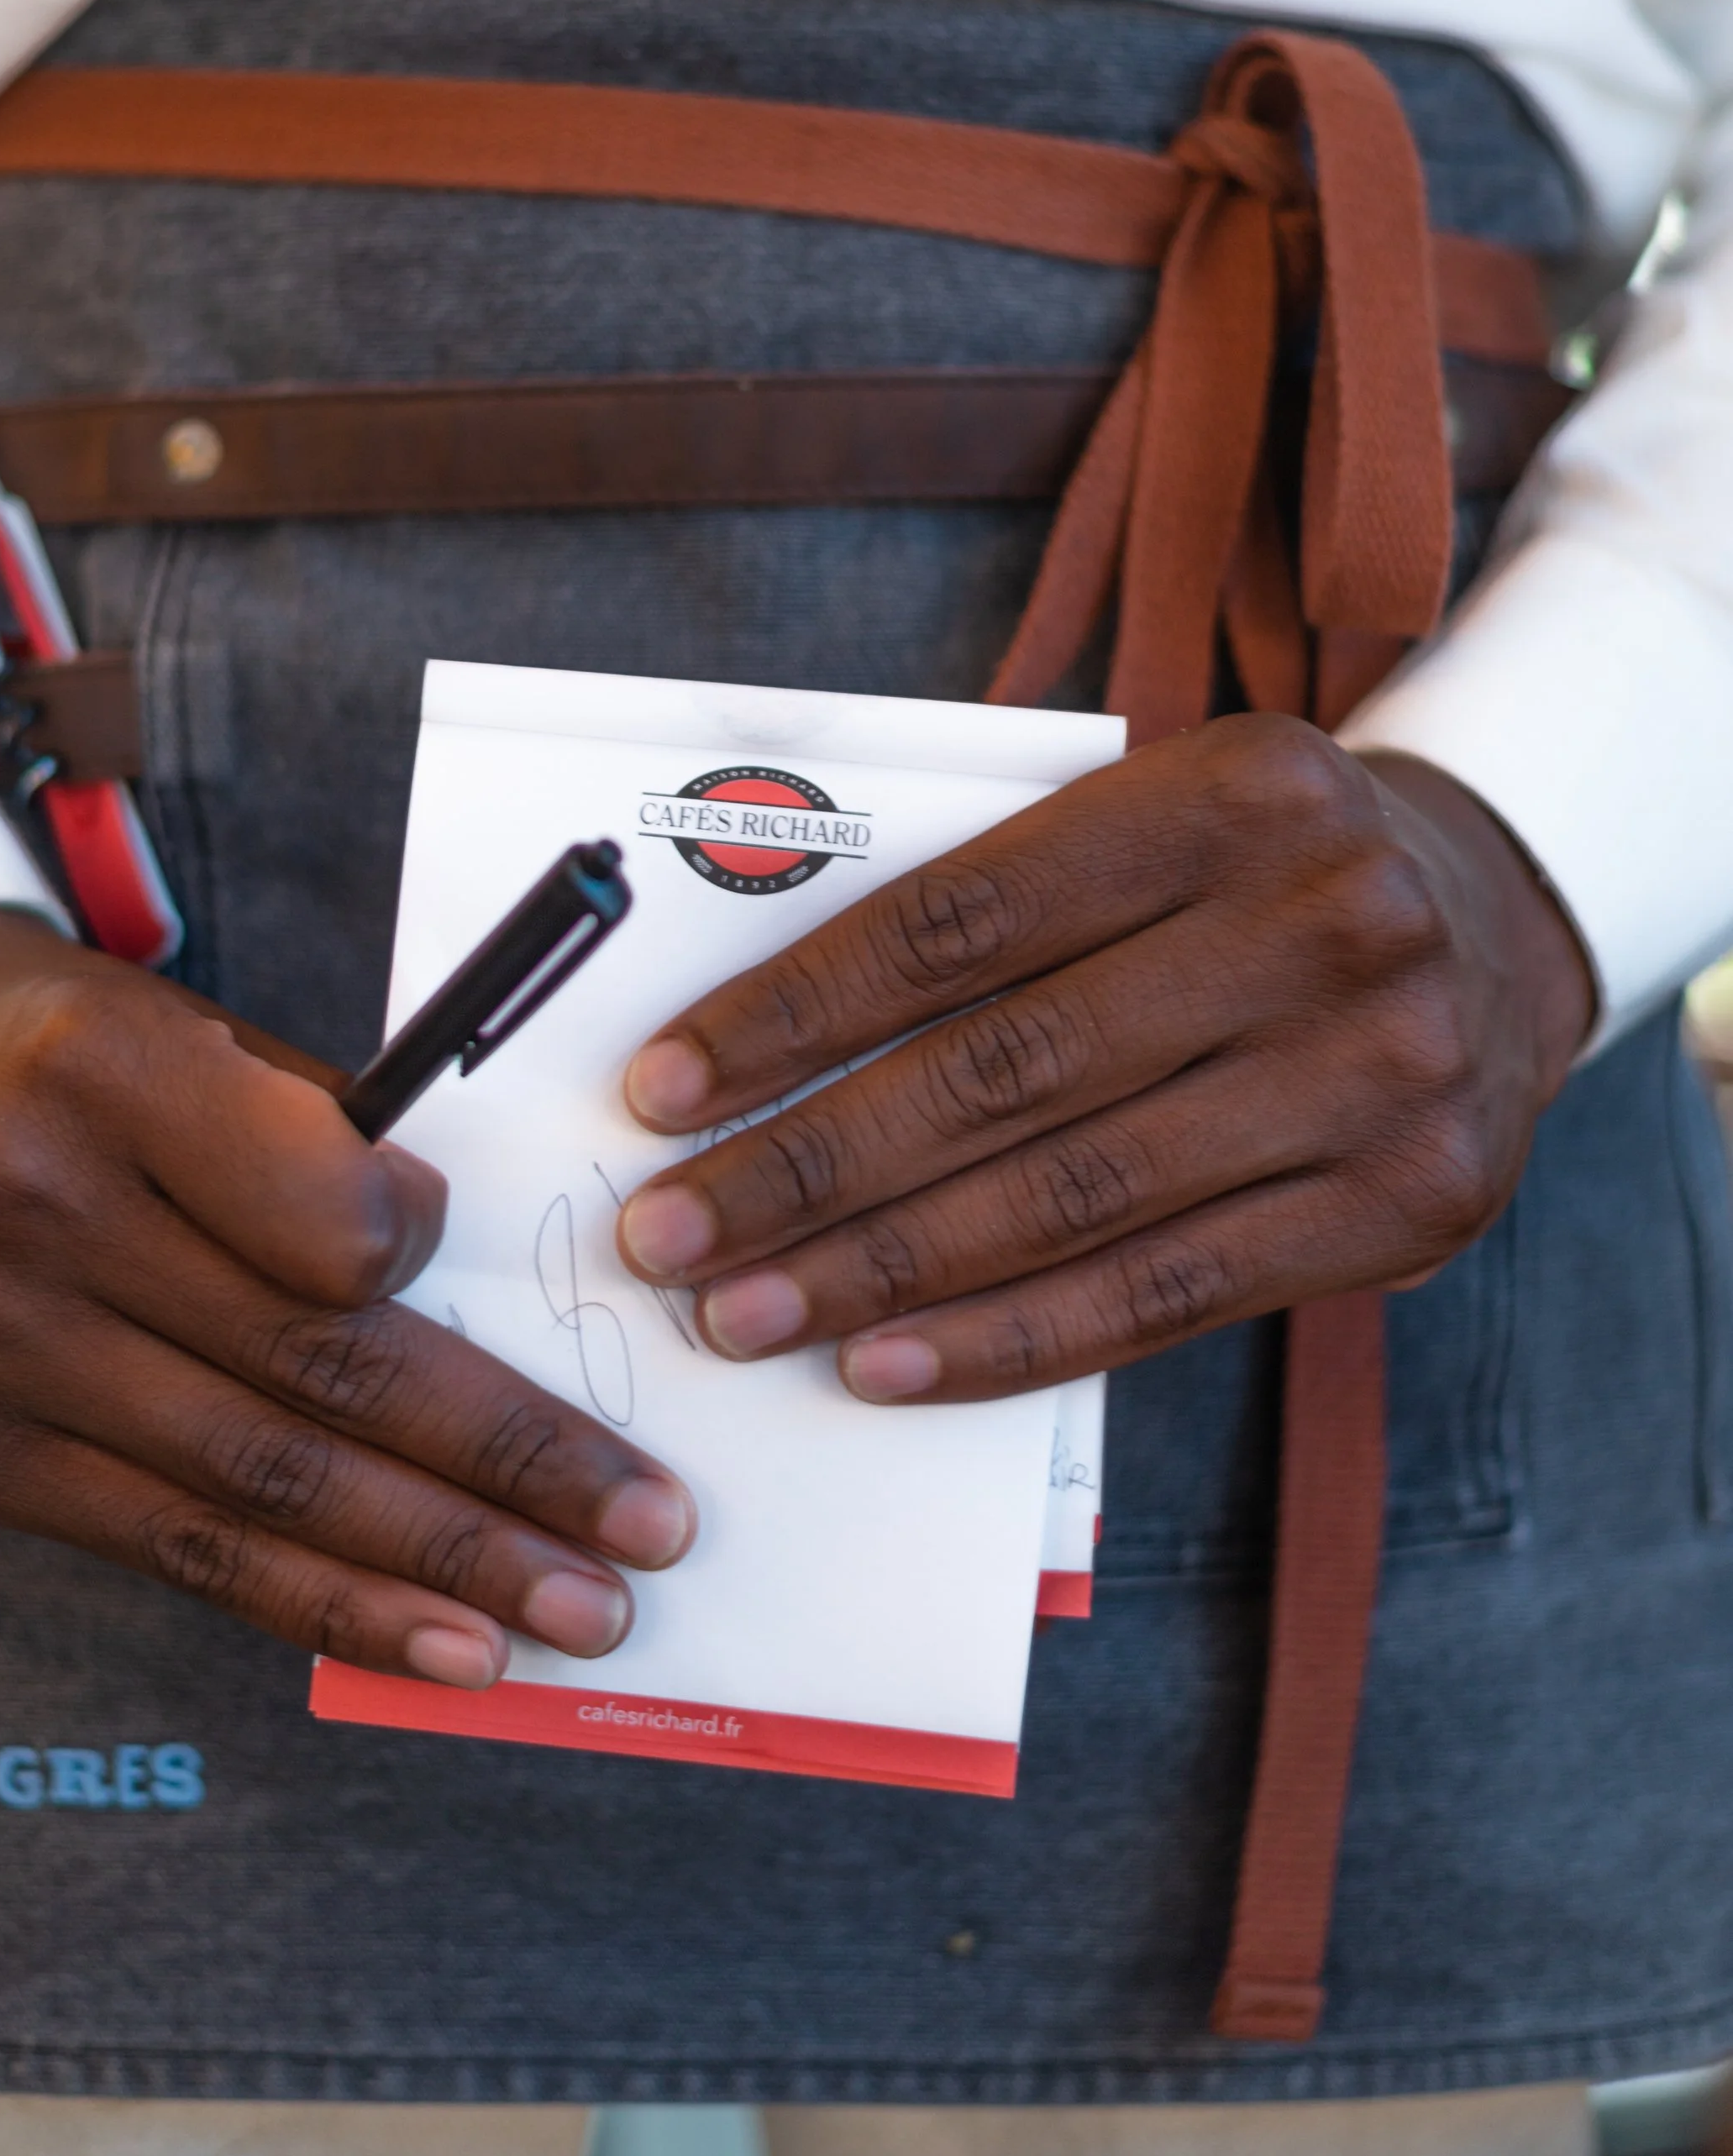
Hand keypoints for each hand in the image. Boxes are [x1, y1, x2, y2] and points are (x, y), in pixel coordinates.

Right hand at [0, 909, 692, 1682]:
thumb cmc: (94, 1047)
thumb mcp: (208, 1032)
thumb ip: (331, 1147)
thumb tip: (491, 1288)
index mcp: (111, 1074)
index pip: (324, 1218)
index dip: (434, 1264)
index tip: (518, 1285)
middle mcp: (32, 1216)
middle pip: (316, 1372)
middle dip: (504, 1469)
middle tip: (648, 1529)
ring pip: (260, 1489)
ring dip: (439, 1569)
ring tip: (580, 1612)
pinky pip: (180, 1552)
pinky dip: (324, 1606)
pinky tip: (441, 1646)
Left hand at [614, 718, 1592, 1402]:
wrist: (1494, 927)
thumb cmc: (1251, 871)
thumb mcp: (1158, 816)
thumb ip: (1001, 898)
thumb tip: (756, 1032)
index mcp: (1235, 790)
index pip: (962, 919)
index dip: (796, 1012)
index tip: (661, 1088)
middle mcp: (1325, 921)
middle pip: (1005, 1071)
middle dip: (807, 1167)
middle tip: (665, 1236)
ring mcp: (1381, 1072)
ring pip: (1074, 1199)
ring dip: (881, 1273)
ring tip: (741, 1313)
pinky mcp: (1408, 1206)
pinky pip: (1168, 1294)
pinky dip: (1012, 1339)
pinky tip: (888, 1364)